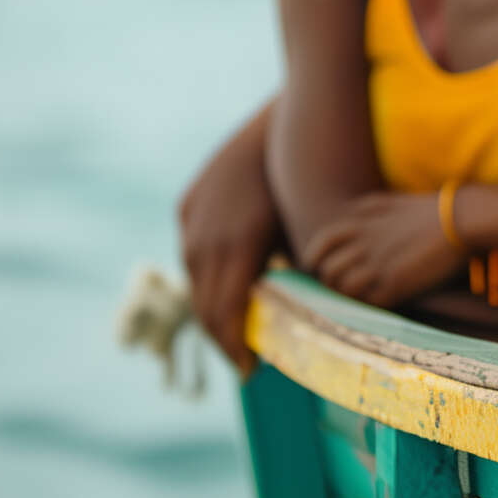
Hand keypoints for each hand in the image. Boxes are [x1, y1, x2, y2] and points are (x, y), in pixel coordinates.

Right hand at [176, 114, 283, 372]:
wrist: (282, 125)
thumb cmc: (308, 186)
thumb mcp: (303, 237)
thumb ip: (293, 281)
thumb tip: (306, 329)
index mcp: (238, 248)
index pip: (225, 316)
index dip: (235, 350)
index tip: (251, 372)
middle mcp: (207, 236)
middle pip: (205, 305)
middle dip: (224, 338)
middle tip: (244, 362)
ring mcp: (194, 218)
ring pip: (193, 280)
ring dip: (211, 308)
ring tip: (235, 328)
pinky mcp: (189, 202)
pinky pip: (191, 250)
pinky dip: (205, 275)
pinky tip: (223, 286)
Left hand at [301, 190, 466, 309]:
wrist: (461, 219)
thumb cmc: (429, 209)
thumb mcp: (390, 200)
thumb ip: (364, 209)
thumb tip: (347, 216)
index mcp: (362, 222)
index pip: (322, 242)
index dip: (313, 256)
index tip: (315, 266)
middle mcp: (365, 244)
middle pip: (329, 269)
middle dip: (330, 280)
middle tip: (341, 284)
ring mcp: (380, 265)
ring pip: (344, 288)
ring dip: (348, 294)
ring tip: (360, 293)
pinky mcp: (397, 284)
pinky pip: (370, 302)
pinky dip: (369, 303)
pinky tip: (380, 298)